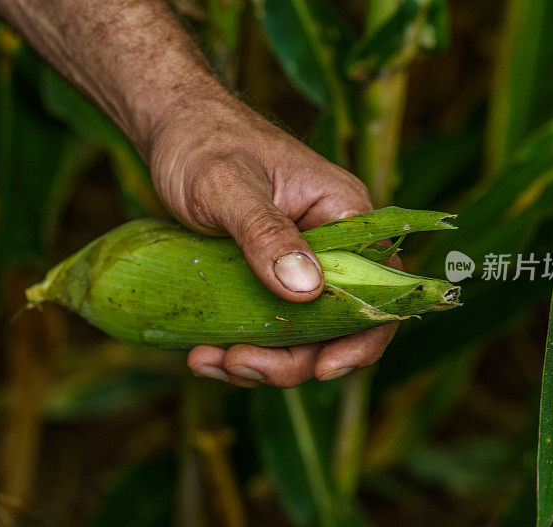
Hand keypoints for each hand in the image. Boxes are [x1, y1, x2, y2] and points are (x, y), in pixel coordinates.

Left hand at [148, 91, 398, 387]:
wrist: (172, 130)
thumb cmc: (202, 142)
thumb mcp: (228, 185)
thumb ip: (266, 232)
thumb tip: (308, 291)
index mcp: (342, 213)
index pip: (380, 287)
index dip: (361, 337)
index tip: (322, 369)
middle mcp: (329, 245)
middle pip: (335, 325)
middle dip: (290, 359)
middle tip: (237, 363)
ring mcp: (296, 265)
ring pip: (298, 336)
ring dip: (259, 361)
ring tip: (206, 360)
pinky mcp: (264, 278)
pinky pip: (265, 328)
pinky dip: (237, 349)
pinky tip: (201, 353)